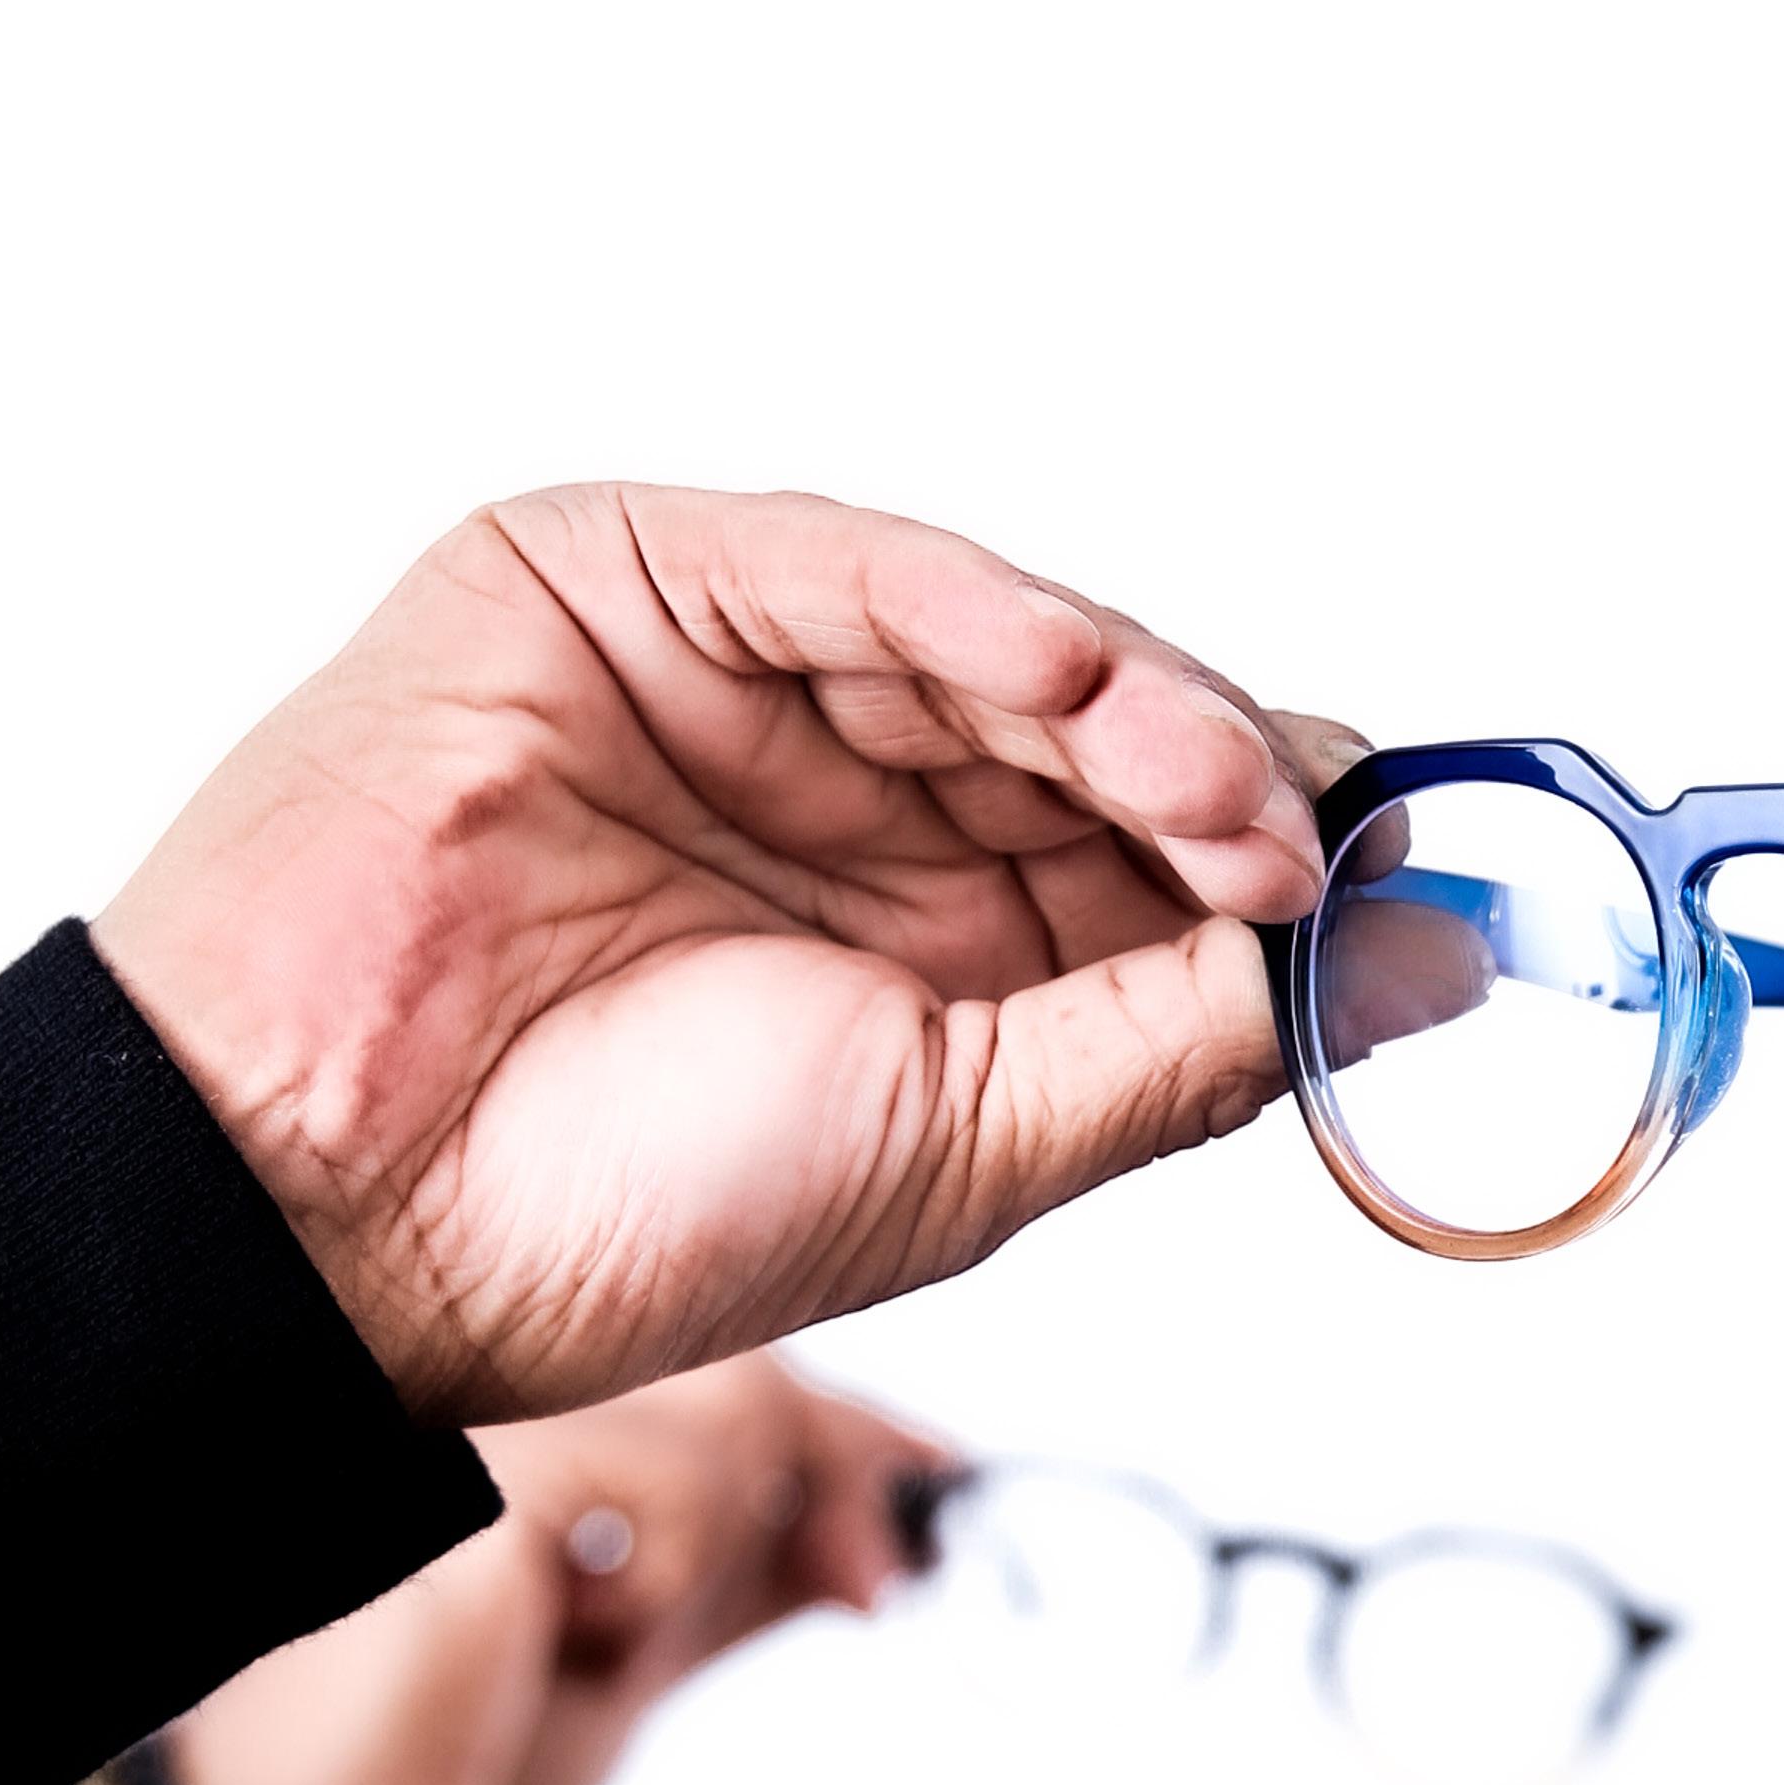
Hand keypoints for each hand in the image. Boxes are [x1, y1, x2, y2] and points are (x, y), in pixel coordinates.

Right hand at [96, 486, 1360, 1422]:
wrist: (357, 1211)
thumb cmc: (618, 1213)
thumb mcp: (972, 1148)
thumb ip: (1176, 1048)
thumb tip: (1391, 982)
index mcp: (943, 961)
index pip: (1162, 862)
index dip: (1296, 867)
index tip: (1426, 900)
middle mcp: (857, 816)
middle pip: (1109, 742)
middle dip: (1243, 785)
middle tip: (1337, 845)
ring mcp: (742, 695)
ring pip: (1001, 649)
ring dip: (1145, 709)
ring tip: (1233, 799)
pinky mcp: (621, 592)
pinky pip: (842, 571)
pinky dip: (986, 619)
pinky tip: (1088, 690)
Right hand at [167, 1355, 941, 1784]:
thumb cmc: (434, 1760)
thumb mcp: (634, 1660)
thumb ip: (736, 1581)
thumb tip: (873, 1538)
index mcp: (542, 1417)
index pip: (734, 1372)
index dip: (847, 1430)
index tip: (934, 1476)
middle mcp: (510, 1384)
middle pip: (749, 1372)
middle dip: (831, 1480)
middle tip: (859, 1587)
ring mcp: (484, 1404)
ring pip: (733, 1414)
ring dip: (723, 1557)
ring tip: (609, 1640)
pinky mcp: (474, 1461)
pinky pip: (673, 1480)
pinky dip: (669, 1578)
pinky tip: (572, 1636)